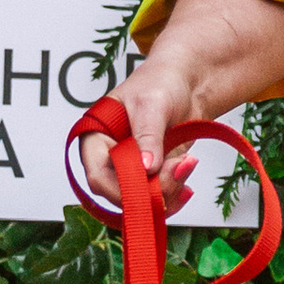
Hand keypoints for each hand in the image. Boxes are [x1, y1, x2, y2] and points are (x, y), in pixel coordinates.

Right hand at [77, 59, 201, 216]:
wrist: (186, 84)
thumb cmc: (160, 83)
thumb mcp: (152, 105)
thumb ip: (148, 137)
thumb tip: (146, 167)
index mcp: (95, 140)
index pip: (98, 175)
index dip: (121, 186)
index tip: (150, 181)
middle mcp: (109, 160)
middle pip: (121, 194)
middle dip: (152, 189)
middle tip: (179, 168)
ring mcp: (132, 170)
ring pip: (143, 200)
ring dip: (169, 190)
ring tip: (188, 162)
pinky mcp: (152, 176)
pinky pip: (159, 197)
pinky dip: (176, 191)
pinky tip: (187, 169)